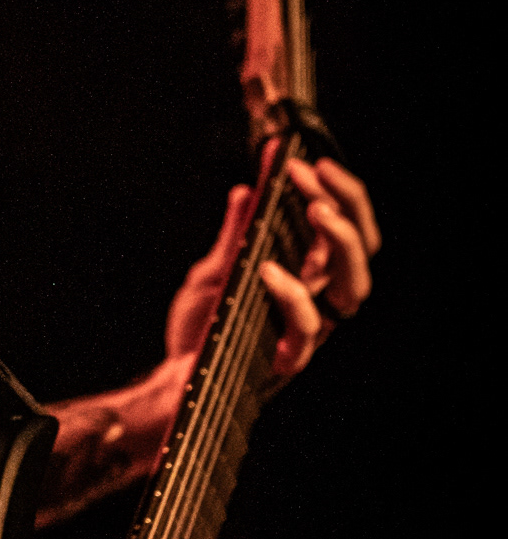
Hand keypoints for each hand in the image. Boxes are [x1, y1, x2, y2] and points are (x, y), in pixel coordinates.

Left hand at [166, 157, 379, 381]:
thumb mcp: (216, 267)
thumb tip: (248, 188)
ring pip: (352, 287)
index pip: (345, 228)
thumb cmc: (203, 326)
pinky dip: (292, 294)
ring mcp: (308, 329)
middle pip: (362, 251)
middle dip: (347, 204)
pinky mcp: (288, 357)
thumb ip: (238, 231)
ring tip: (314, 208)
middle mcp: (318, 300)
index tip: (304, 159)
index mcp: (309, 276)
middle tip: (312, 173)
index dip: (336, 191)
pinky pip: (307, 327)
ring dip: (339, 241)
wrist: (175, 378)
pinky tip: (268, 269)